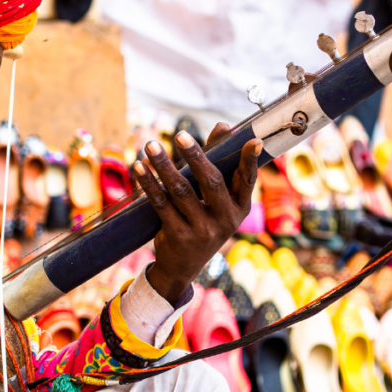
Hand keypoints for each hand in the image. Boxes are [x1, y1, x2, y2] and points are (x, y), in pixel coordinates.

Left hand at [134, 126, 262, 305]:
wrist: (183, 265)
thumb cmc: (203, 220)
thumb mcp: (216, 199)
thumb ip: (218, 161)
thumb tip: (224, 126)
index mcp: (240, 207)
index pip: (247, 180)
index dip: (250, 160)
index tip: (252, 140)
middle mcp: (225, 219)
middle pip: (211, 181)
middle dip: (195, 156)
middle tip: (180, 135)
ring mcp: (203, 230)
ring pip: (181, 191)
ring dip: (164, 166)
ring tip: (150, 146)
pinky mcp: (179, 236)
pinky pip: (161, 204)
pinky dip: (149, 184)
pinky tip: (140, 168)